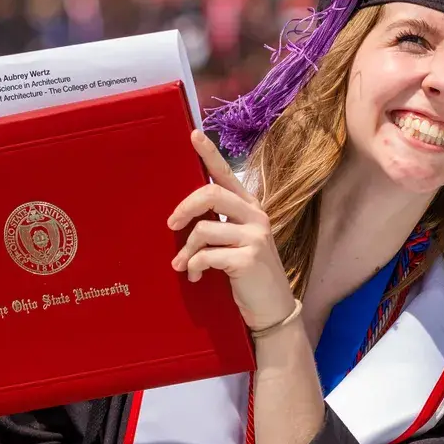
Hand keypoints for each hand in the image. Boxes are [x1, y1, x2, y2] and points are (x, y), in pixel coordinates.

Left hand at [168, 130, 295, 331]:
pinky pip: (206, 255)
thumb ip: (218, 224)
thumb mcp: (236, 242)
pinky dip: (194, 266)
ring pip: (204, 229)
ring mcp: (255, 236)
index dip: (210, 154)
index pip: (227, 175)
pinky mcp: (248, 259)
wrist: (272, 308)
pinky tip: (196, 276)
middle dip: (184, 209)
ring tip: (182, 265)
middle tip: (171, 225)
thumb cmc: (248, 274)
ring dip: (186, 250)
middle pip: (211, 194)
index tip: (193, 135)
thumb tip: (181, 217)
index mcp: (250, 207)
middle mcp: (256, 216)